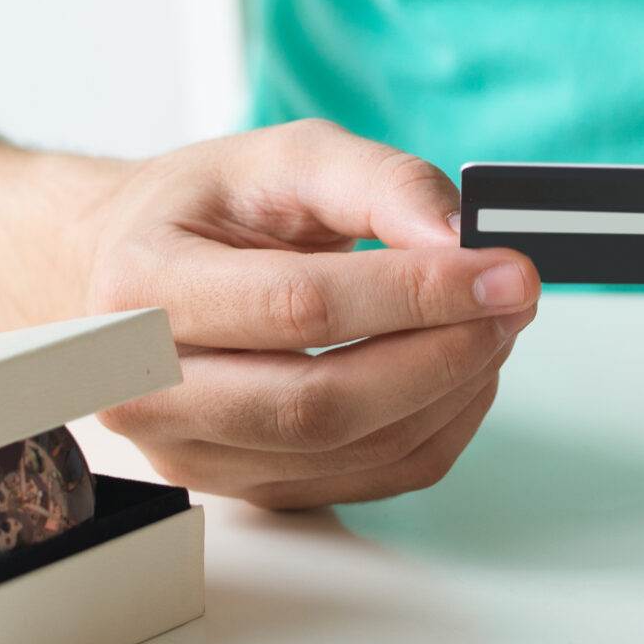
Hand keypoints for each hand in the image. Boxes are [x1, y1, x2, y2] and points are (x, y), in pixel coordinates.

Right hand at [81, 120, 539, 508]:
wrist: (130, 267)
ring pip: (355, 452)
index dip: (416, 293)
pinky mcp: (245, 488)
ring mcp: (194, 454)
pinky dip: (438, 427)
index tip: (504, 269)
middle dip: (443, 354)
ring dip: (452, 392)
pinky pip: (369, 479)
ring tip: (492, 325)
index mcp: (144, 290)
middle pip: (322, 404)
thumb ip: (378, 182)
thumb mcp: (283, 156)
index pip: (298, 308)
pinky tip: (459, 370)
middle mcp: (148, 390)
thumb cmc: (203, 209)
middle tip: (513, 302)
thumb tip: (459, 236)